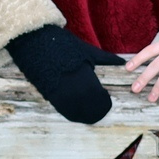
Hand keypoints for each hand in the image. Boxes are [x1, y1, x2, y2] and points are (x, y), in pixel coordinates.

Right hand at [5, 25, 121, 124]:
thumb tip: (122, 61)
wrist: (37, 43)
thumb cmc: (65, 45)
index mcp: (85, 77)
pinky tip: (77, 110)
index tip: (106, 98)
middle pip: (90, 109)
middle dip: (97, 110)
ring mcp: (61, 94)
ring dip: (85, 114)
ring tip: (89, 110)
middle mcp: (74, 89)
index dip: (105, 103)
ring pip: (77, 113)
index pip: (100, 99)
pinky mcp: (50, 97)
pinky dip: (72, 113)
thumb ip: (106, 59)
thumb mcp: (88, 51)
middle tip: (100, 107)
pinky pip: (64, 111)